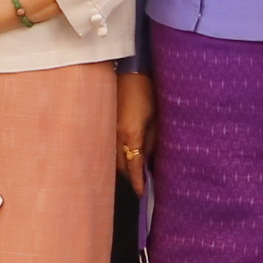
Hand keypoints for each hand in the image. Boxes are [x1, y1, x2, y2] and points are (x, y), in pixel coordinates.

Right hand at [116, 72, 155, 194]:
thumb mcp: (156, 118)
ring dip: (123, 166)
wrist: (129, 70)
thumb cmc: (146, 91)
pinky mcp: (105, 124)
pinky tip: (125, 154)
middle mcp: (116, 136)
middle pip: (120, 166)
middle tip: (141, 183)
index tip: (141, 192)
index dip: (137, 182)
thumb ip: (152, 141)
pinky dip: (117, 155)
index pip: (133, 166)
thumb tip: (150, 161)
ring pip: (113, 158)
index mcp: (130, 135)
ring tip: (134, 170)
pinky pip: (109, 147)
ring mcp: (108, 130)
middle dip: (130, 177)